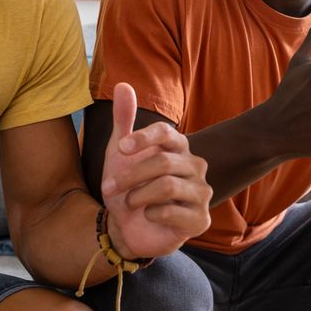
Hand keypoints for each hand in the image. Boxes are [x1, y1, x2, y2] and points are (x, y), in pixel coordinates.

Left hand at [100, 83, 210, 260]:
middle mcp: (195, 166)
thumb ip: (125, 119)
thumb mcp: (121, 152)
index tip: (121, 149)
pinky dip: (150, 214)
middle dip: (129, 175)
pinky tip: (147, 216)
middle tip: (109, 186)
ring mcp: (201, 193)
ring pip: (166, 186)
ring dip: (137, 195)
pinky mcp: (200, 219)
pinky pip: (171, 212)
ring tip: (129, 202)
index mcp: (179, 146)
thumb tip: (122, 85)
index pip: (166, 132)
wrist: (127, 226)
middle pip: (162, 162)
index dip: (142, 138)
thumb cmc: (129, 185)